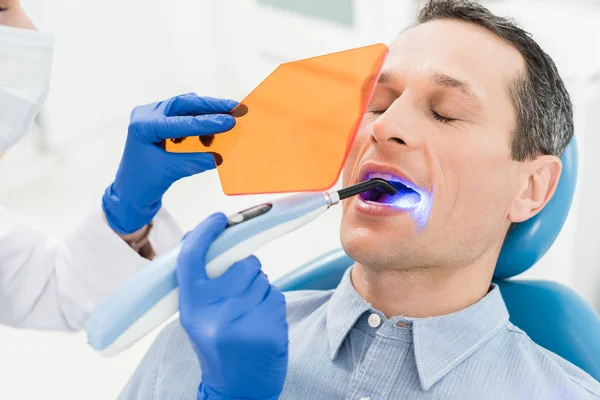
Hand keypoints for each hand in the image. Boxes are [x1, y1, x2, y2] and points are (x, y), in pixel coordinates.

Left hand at [102, 93, 236, 233]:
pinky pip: (184, 117)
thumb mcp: (170, 172)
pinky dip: (200, 123)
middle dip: (211, 107)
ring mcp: (153, 117)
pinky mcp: (161, 124)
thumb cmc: (141, 183)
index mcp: (143, 125)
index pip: (181, 121)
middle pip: (184, 104)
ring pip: (185, 108)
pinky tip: (212, 133)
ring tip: (226, 123)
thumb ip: (195, 161)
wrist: (128, 194)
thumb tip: (220, 156)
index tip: (229, 121)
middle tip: (234, 108)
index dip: (208, 122)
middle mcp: (147, 115)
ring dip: (206, 114)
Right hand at [177, 213, 288, 399]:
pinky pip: (277, 296)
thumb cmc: (216, 349)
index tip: (219, 219)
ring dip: (260, 290)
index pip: (192, 257)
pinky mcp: (269, 329)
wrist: (235, 389)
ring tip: (249, 315)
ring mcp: (243, 321)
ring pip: (263, 280)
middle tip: (240, 295)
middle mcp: (215, 312)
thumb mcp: (197, 316)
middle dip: (247, 272)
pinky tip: (261, 324)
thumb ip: (201, 283)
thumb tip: (209, 240)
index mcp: (192, 306)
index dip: (205, 232)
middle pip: (244, 264)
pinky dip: (272, 306)